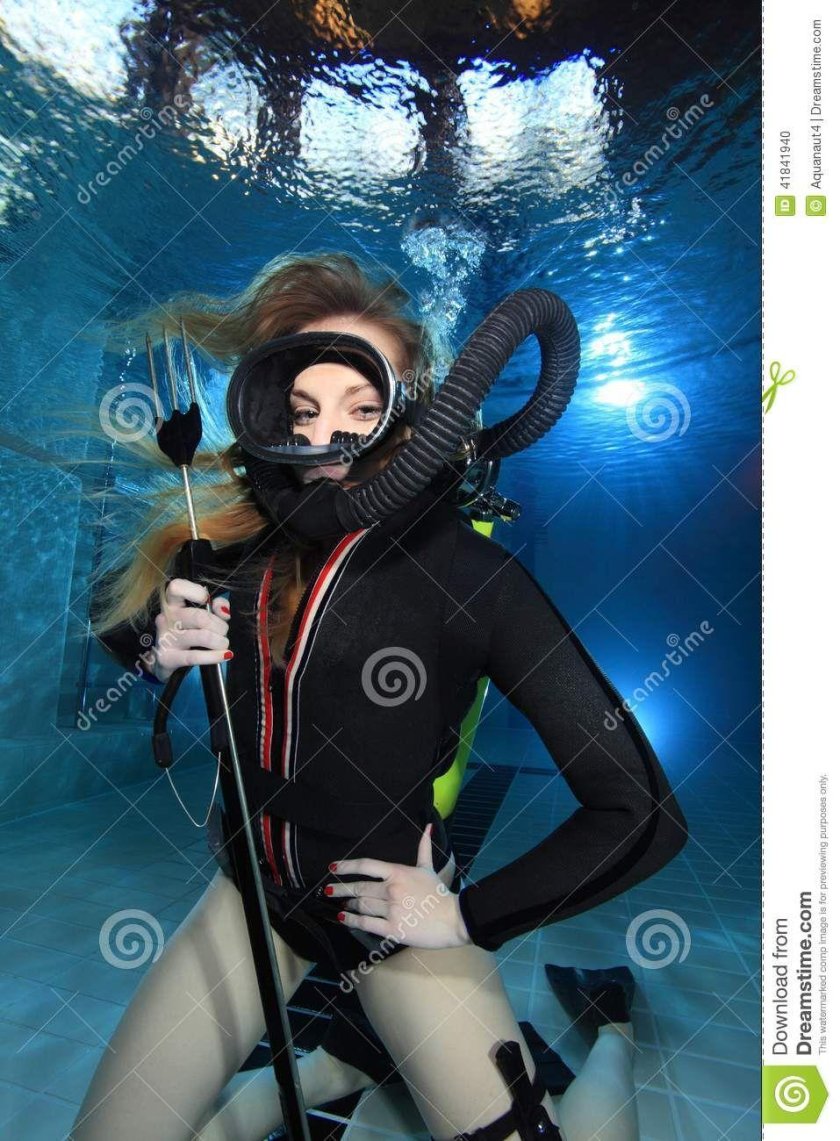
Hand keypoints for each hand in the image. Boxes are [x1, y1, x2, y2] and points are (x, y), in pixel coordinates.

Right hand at [151, 578, 230, 681]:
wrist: (166, 661)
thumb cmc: (188, 633)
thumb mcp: (202, 616)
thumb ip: (215, 607)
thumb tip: (223, 609)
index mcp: (172, 604)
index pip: (176, 587)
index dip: (195, 591)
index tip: (207, 601)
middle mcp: (166, 618)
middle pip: (199, 617)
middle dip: (219, 625)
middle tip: (223, 631)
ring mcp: (165, 638)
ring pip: (202, 636)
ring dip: (220, 641)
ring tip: (223, 644)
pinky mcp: (167, 658)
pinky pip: (195, 656)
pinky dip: (214, 656)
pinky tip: (225, 655)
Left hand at [326, 824, 471, 949]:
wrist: (454, 919)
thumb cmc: (440, 893)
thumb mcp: (429, 868)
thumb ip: (423, 847)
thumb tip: (429, 826)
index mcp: (398, 872)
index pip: (367, 866)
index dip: (347, 866)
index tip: (333, 868)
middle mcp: (392, 890)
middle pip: (359, 888)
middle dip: (341, 889)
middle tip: (328, 891)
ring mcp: (391, 910)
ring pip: (361, 905)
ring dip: (348, 904)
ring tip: (340, 904)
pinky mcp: (392, 929)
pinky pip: (366, 923)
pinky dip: (352, 921)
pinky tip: (343, 918)